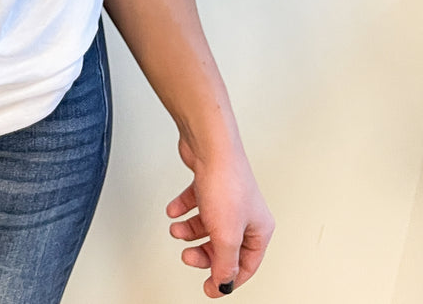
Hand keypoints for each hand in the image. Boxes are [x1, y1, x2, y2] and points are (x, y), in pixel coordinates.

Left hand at [166, 136, 274, 296]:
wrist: (209, 144)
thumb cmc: (226, 182)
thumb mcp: (226, 235)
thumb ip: (225, 264)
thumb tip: (223, 285)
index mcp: (259, 228)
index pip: (247, 264)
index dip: (228, 278)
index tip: (211, 288)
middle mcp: (245, 213)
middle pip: (224, 246)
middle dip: (204, 253)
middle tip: (188, 256)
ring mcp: (227, 197)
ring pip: (208, 224)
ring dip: (189, 231)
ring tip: (177, 230)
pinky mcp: (210, 183)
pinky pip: (196, 203)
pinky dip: (183, 209)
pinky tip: (174, 211)